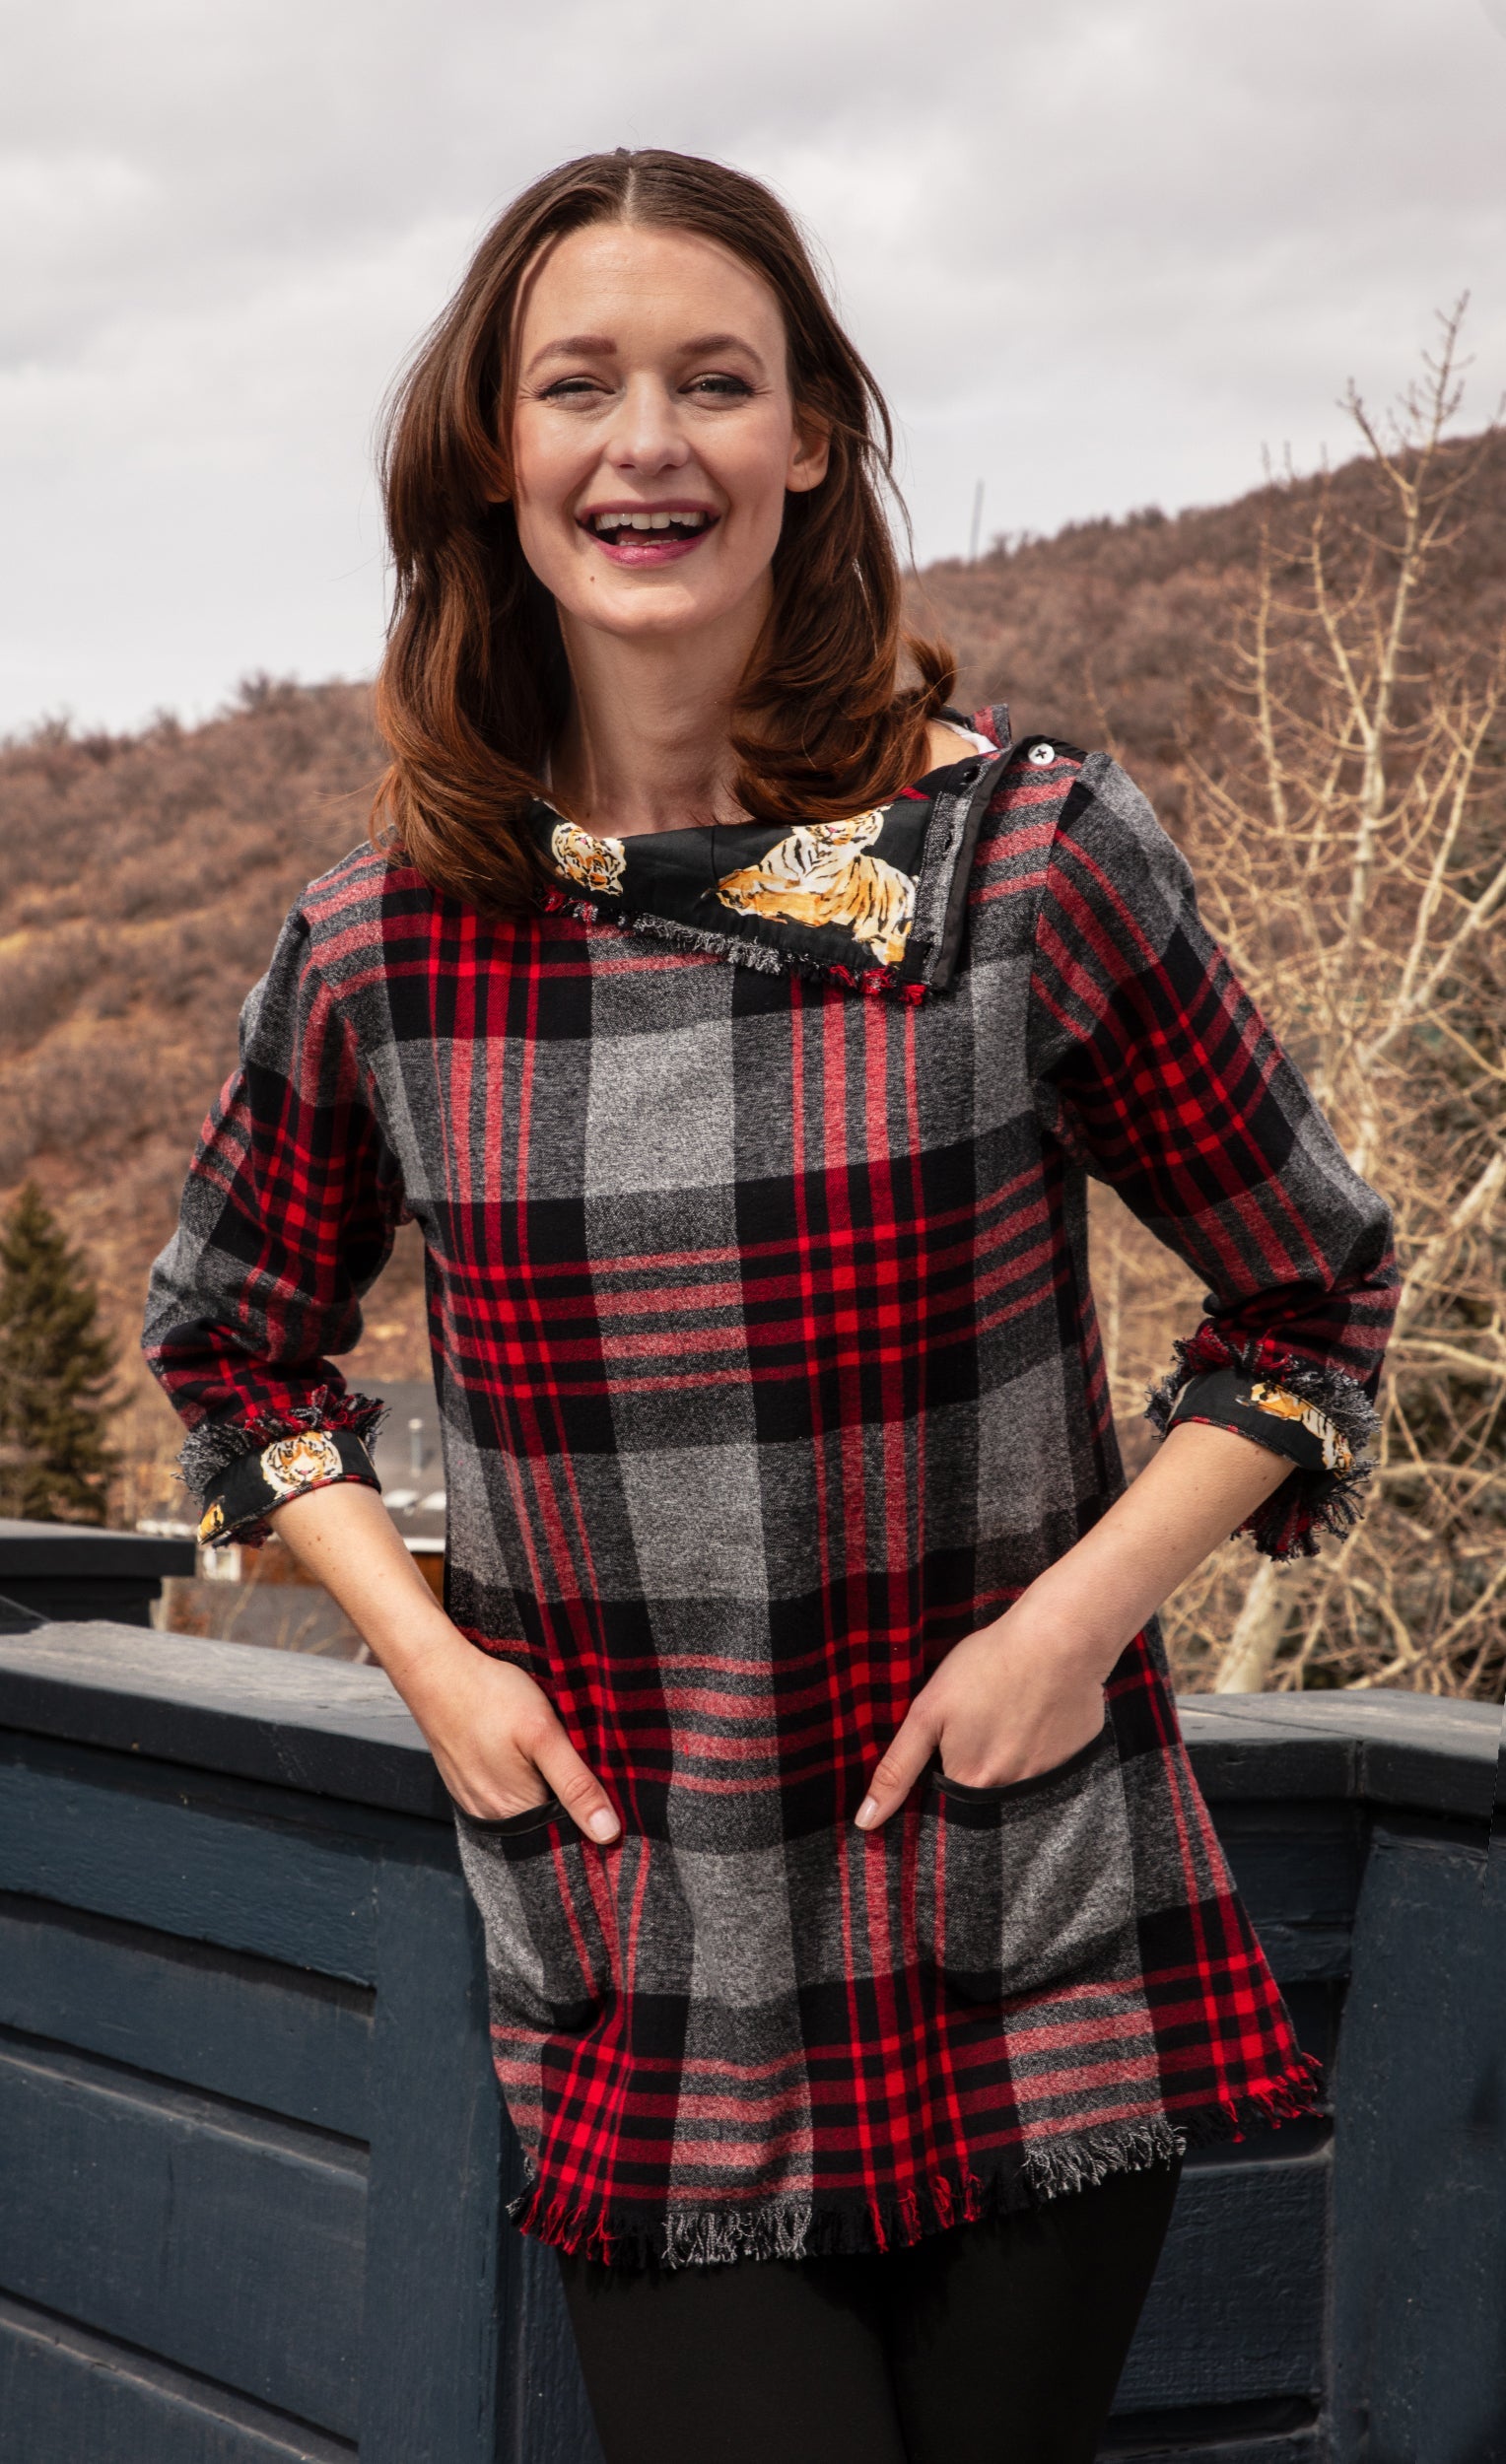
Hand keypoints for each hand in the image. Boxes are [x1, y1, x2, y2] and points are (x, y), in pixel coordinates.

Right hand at [408, 1644, 620, 1841]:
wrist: (435, 1669)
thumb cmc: (490, 1696)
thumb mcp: (545, 1735)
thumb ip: (576, 1785)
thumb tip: (608, 1832)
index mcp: (513, 1814)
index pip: (568, 1831)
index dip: (590, 1809)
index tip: (604, 1783)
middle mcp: (491, 1816)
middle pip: (546, 1818)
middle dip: (567, 1796)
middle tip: (578, 1756)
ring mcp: (474, 1799)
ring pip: (526, 1802)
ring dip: (544, 1783)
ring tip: (548, 1749)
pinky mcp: (465, 1780)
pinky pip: (504, 1789)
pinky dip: (521, 1774)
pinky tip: (524, 1749)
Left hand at [854, 1613, 1108, 1829]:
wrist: (1060, 1639)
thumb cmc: (987, 1666)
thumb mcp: (927, 1712)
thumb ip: (897, 1769)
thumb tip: (866, 1821)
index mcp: (972, 1785)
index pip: (945, 1801)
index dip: (941, 1770)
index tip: (949, 1739)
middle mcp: (1013, 1794)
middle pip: (983, 1790)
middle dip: (977, 1761)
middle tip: (982, 1716)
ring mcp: (1050, 1778)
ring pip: (1017, 1775)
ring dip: (1010, 1751)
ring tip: (1008, 1708)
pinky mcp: (1076, 1759)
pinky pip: (1052, 1762)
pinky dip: (1042, 1742)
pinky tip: (1038, 1710)